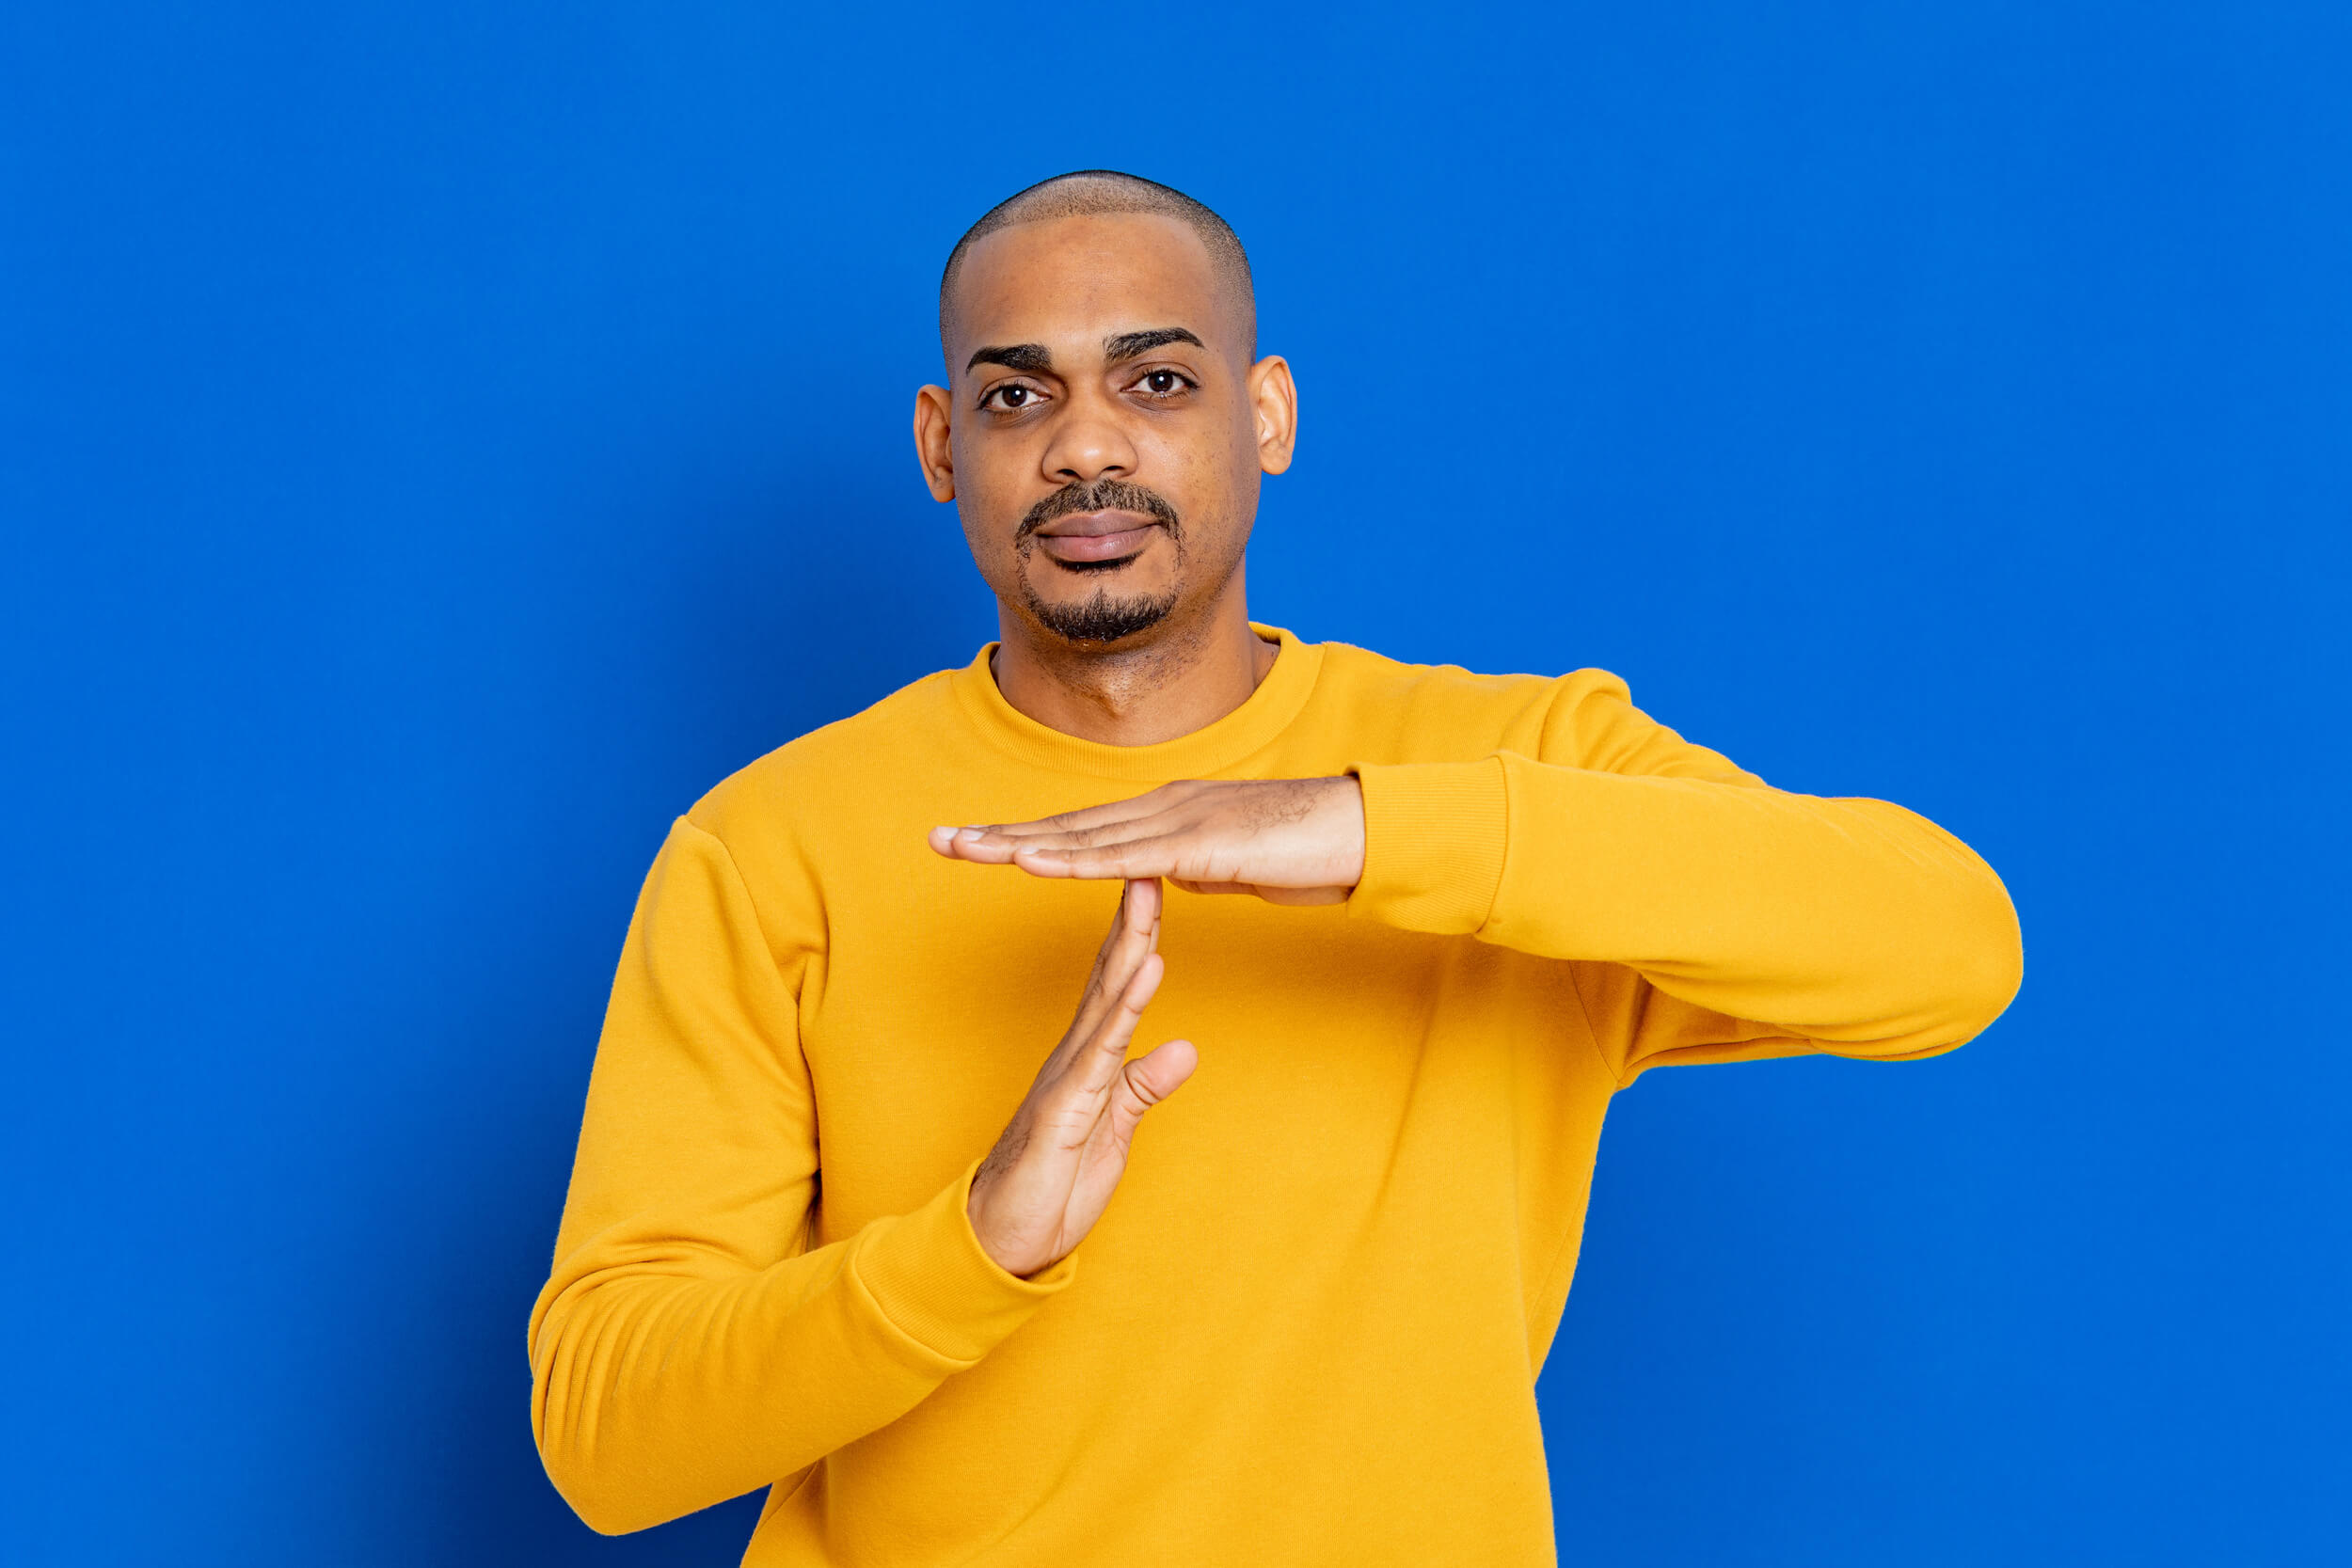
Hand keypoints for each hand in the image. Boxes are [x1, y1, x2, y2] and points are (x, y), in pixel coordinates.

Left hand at [928, 777, 1366, 905]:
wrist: (1363, 832)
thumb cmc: (1307, 851)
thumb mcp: (1233, 868)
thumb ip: (1192, 869)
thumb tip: (1164, 878)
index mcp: (1166, 815)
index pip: (1080, 830)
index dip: (1023, 837)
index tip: (973, 843)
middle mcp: (1161, 808)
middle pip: (1065, 826)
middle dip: (997, 834)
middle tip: (936, 840)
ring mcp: (1177, 822)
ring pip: (1082, 837)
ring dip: (1017, 844)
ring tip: (963, 850)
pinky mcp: (1198, 846)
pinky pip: (1123, 859)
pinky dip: (1072, 861)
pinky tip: (1031, 864)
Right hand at [966, 877, 1198, 1277]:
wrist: (1002, 1242)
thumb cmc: (1053, 1186)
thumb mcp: (1115, 1131)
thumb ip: (1143, 1087)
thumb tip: (1185, 1048)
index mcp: (1087, 1057)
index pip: (1117, 982)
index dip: (1139, 931)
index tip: (1158, 881)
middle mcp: (1073, 1055)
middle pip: (1110, 972)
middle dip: (1134, 914)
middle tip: (1153, 855)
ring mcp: (1066, 1077)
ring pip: (1105, 999)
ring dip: (1132, 942)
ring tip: (1152, 891)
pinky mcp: (1064, 1107)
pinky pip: (1101, 1050)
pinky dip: (1128, 1006)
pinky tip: (1148, 969)